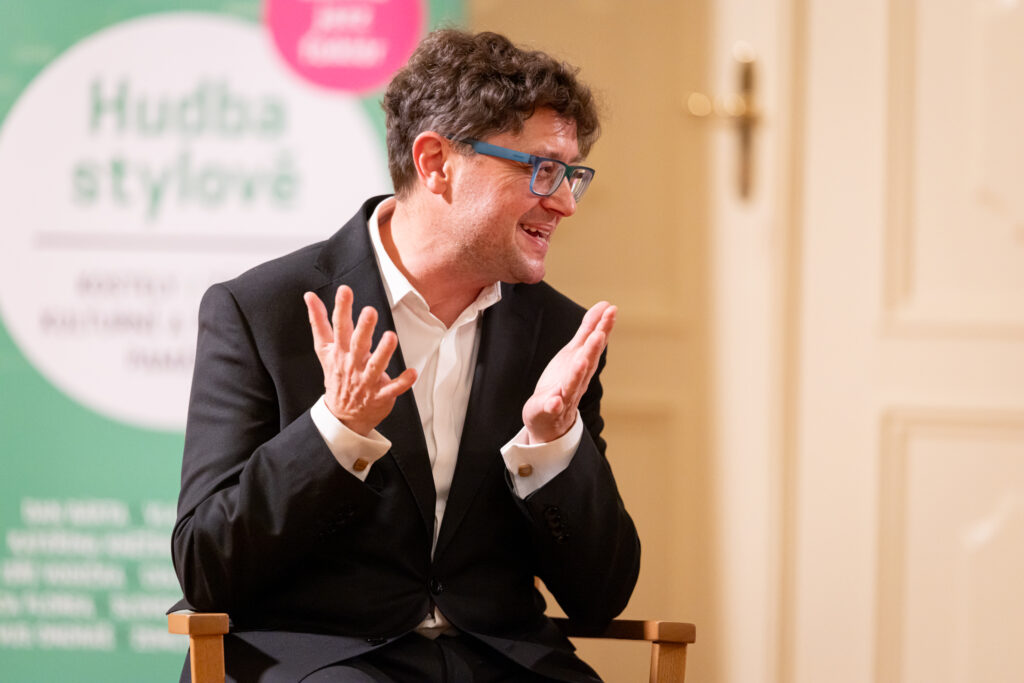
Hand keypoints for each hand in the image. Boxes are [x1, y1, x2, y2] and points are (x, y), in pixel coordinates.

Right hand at [304, 285, 416, 435]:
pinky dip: (402, 382)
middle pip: (357, 344)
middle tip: (370, 311)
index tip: (345, 291)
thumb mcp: (324, 349)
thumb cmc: (337, 375)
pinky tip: (412, 373)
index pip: (339, 327)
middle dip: (364, 328)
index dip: (341, 308)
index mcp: (340, 351)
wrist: (341, 414)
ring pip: (376, 366)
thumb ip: (319, 321)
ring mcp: (366, 381)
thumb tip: (309, 296)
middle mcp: (353, 364)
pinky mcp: (380, 395)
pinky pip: (393, 388)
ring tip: (391, 337)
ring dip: (384, 352)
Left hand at [522, 301, 615, 443]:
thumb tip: (605, 305)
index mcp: (584, 364)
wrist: (549, 418)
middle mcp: (579, 380)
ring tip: (581, 361)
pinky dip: (554, 405)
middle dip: (593, 349)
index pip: (595, 344)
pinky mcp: (549, 410)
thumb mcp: (574, 353)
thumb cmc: (562, 382)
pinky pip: (553, 408)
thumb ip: (587, 330)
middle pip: (588, 363)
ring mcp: (565, 396)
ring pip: (572, 384)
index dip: (604, 327)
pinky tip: (554, 401)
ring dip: (577, 374)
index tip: (612, 310)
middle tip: (599, 334)